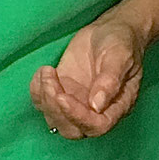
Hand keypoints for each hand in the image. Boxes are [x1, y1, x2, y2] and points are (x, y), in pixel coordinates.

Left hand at [31, 17, 145, 138]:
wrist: (110, 30)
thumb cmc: (122, 42)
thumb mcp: (120, 56)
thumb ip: (110, 80)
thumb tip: (97, 105)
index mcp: (117, 106)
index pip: (97, 125)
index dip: (77, 116)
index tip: (62, 96)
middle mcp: (96, 110)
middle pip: (73, 129)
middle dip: (56, 110)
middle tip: (51, 82)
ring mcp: (77, 102)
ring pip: (55, 119)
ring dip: (45, 100)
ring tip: (47, 72)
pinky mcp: (62, 92)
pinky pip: (43, 104)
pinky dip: (36, 91)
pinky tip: (44, 71)